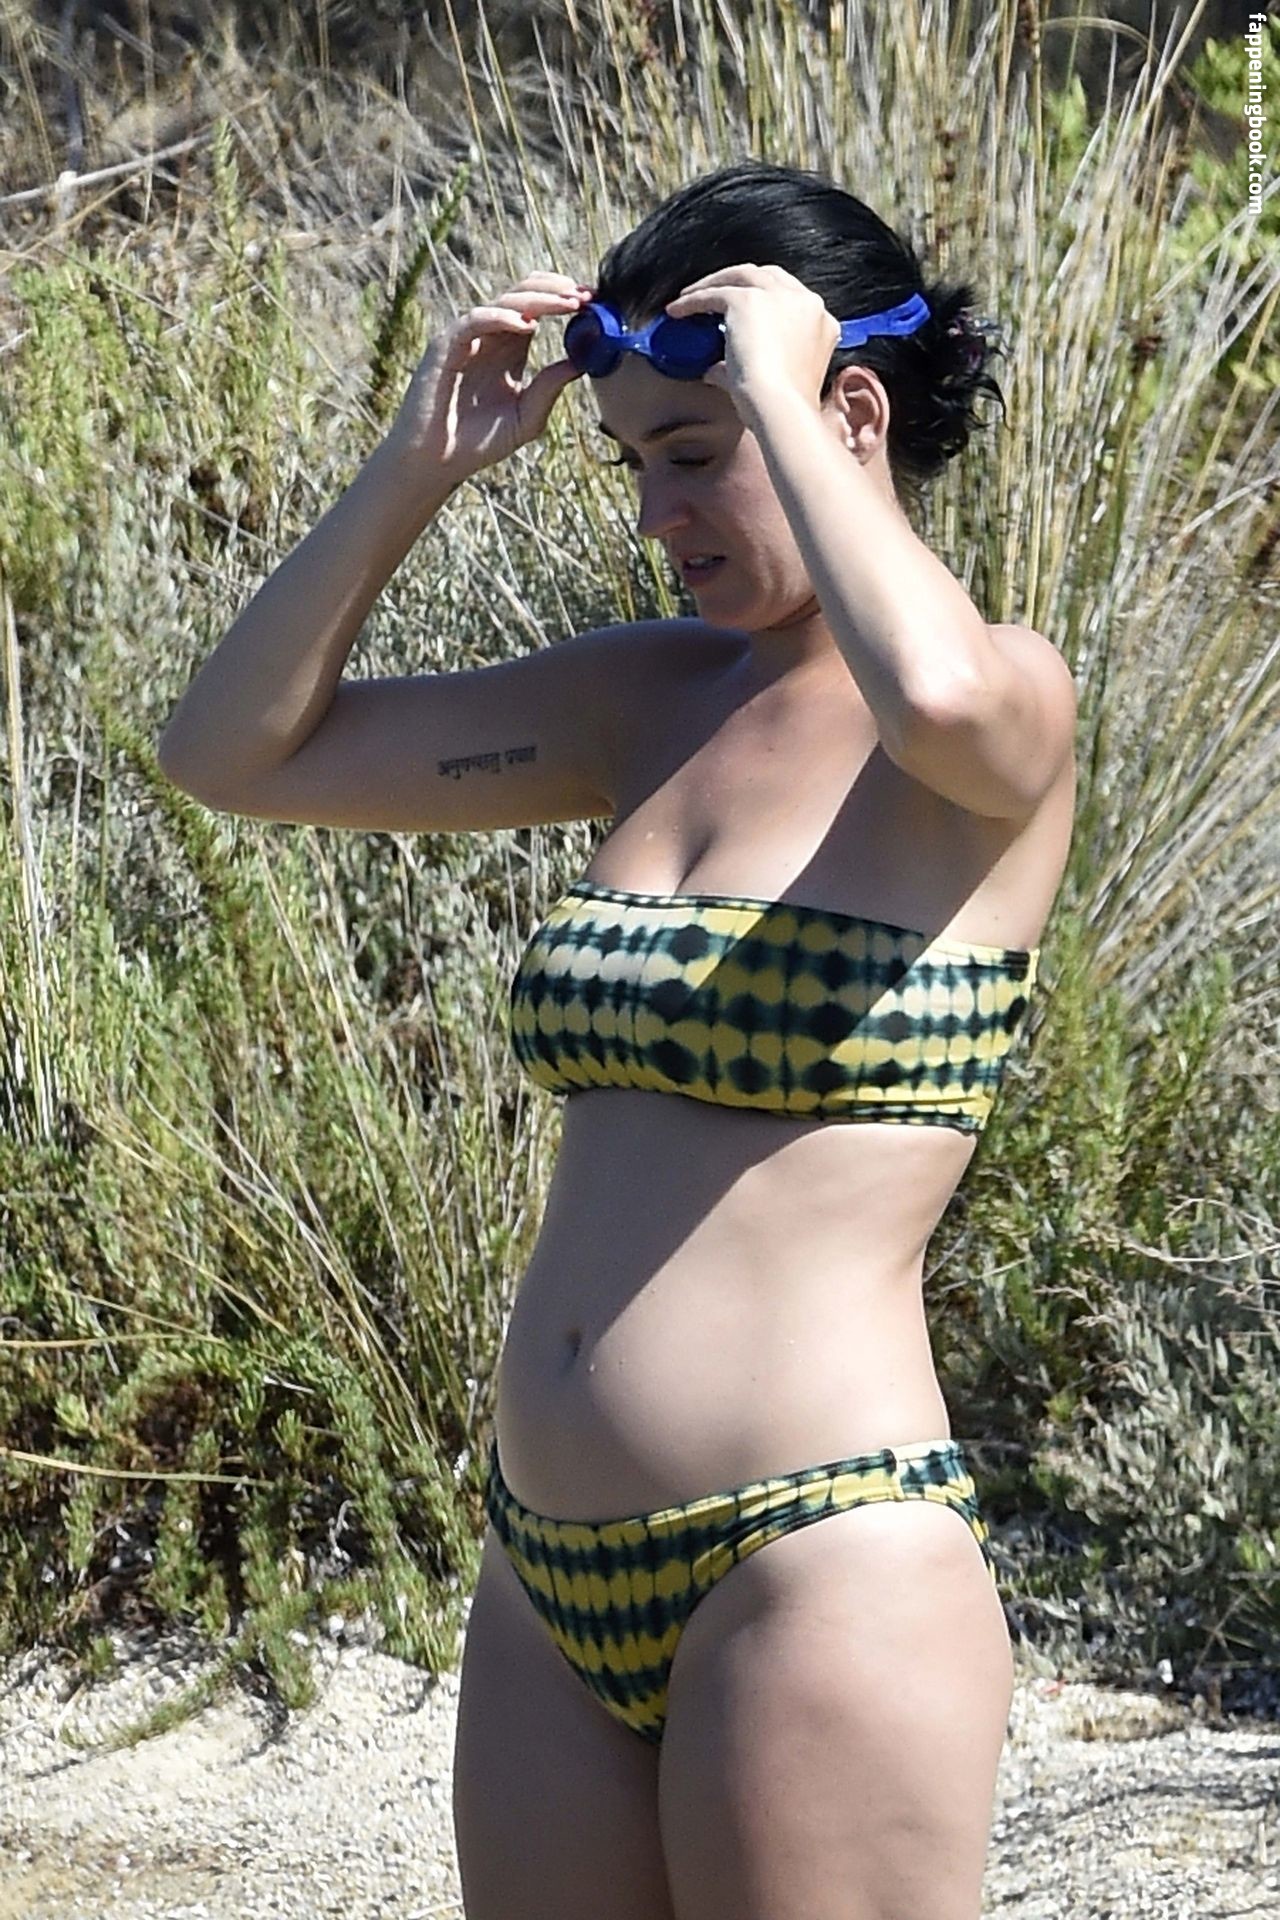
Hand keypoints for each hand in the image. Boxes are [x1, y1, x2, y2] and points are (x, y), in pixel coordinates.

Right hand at [390, 272, 591, 482]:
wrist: (438, 462)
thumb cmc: (479, 442)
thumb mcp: (527, 417)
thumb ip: (550, 388)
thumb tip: (581, 361)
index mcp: (510, 348)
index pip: (538, 308)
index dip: (565, 300)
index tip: (594, 302)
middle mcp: (490, 336)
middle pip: (524, 294)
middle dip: (557, 290)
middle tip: (585, 296)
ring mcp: (468, 337)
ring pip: (504, 300)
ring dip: (538, 299)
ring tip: (567, 303)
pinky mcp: (446, 346)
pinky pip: (475, 320)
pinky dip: (500, 317)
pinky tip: (526, 325)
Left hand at [664, 263, 837, 418]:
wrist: (781, 406)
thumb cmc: (783, 405)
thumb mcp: (777, 379)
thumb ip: (750, 368)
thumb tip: (712, 370)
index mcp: (820, 320)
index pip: (790, 298)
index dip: (767, 301)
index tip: (747, 312)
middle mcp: (804, 302)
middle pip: (767, 277)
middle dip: (742, 282)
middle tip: (717, 294)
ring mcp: (777, 296)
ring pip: (740, 276)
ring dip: (714, 283)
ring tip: (690, 296)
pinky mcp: (748, 299)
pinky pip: (715, 292)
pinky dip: (694, 299)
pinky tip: (677, 310)